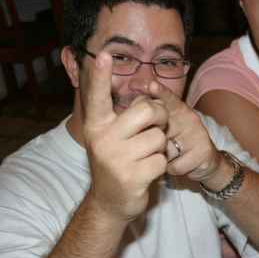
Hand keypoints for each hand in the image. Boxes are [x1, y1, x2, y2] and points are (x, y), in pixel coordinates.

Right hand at [82, 52, 168, 221]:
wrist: (109, 203)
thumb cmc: (116, 161)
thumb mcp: (111, 136)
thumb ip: (123, 116)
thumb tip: (147, 98)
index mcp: (96, 125)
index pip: (97, 96)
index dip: (100, 75)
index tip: (103, 55)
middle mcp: (103, 138)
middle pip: (147, 111)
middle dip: (159, 117)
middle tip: (155, 128)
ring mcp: (117, 158)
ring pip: (159, 137)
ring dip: (159, 148)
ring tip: (143, 157)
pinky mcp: (132, 176)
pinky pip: (162, 160)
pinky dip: (160, 166)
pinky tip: (146, 173)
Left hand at [147, 81, 220, 181]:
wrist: (206, 161)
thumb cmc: (178, 141)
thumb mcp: (166, 127)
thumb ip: (150, 116)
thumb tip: (133, 107)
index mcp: (178, 109)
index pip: (168, 98)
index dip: (159, 92)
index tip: (150, 85)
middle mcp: (189, 118)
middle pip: (160, 129)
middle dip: (153, 141)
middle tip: (159, 144)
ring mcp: (197, 134)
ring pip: (166, 149)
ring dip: (162, 157)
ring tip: (170, 156)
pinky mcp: (203, 152)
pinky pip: (175, 165)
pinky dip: (172, 169)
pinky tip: (178, 165)